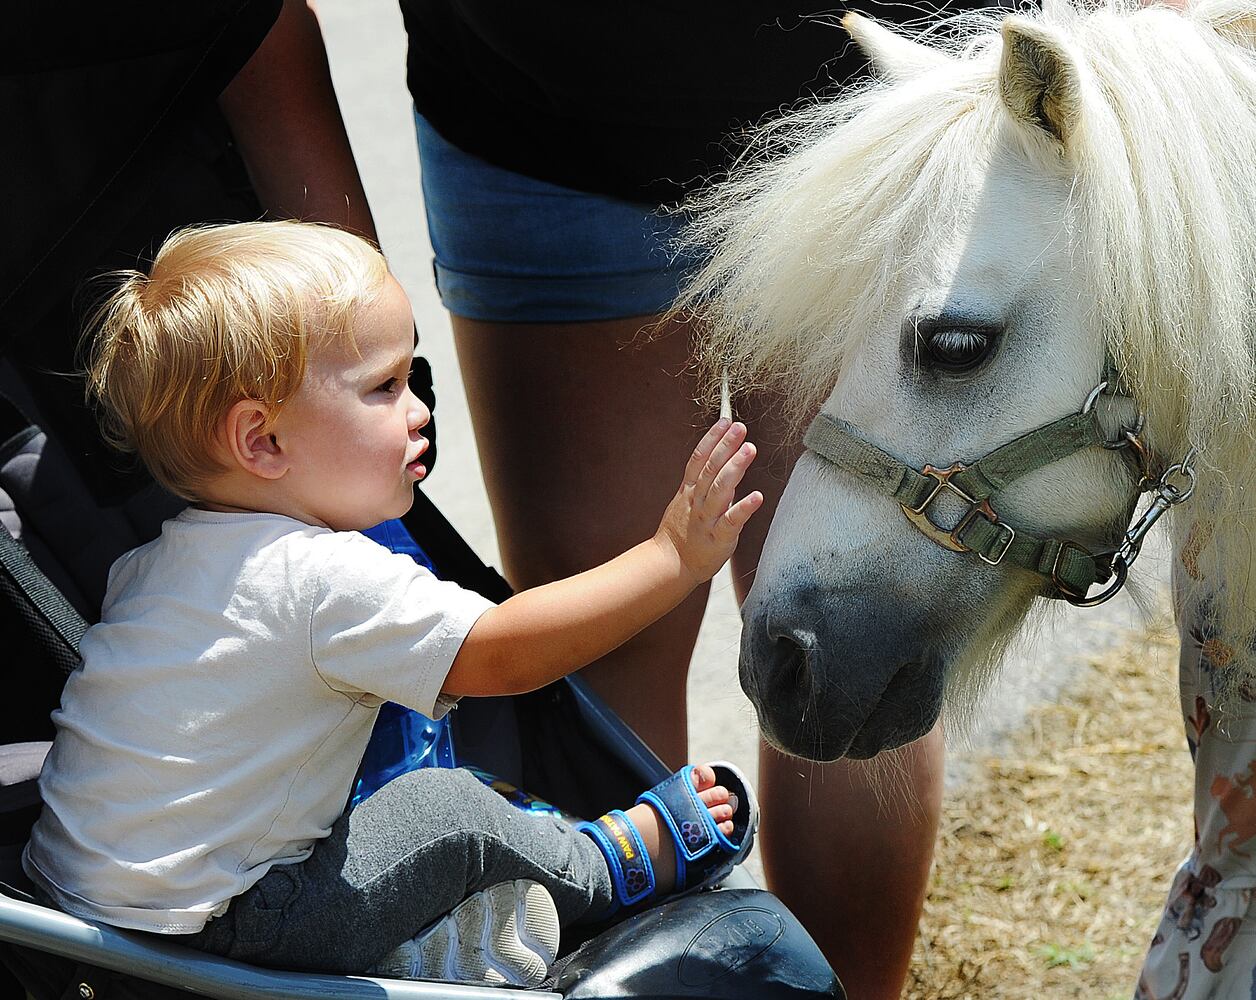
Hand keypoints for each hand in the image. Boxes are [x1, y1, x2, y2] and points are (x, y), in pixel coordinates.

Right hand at [655, 419, 763, 585]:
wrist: (670, 564)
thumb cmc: (682, 533)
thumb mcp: (686, 502)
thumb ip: (703, 482)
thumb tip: (723, 460)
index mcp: (689, 491)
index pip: (699, 459)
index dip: (712, 439)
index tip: (725, 420)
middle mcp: (697, 501)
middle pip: (710, 469)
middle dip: (725, 447)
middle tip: (740, 428)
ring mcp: (706, 519)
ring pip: (719, 490)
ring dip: (735, 468)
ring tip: (750, 449)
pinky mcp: (718, 539)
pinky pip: (731, 521)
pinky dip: (744, 508)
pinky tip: (758, 496)